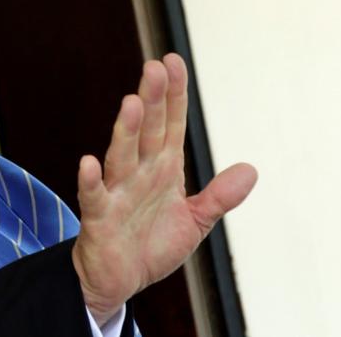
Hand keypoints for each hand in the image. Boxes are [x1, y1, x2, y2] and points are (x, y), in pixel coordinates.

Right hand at [71, 54, 256, 321]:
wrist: (119, 280)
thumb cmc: (151, 244)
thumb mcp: (195, 221)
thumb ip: (219, 196)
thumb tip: (251, 169)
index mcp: (162, 169)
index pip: (171, 124)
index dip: (174, 95)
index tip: (173, 61)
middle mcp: (139, 173)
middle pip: (148, 131)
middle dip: (153, 100)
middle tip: (154, 68)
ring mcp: (118, 193)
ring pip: (123, 156)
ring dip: (127, 131)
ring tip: (132, 104)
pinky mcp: (100, 218)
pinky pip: (95, 197)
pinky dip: (91, 181)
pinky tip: (88, 163)